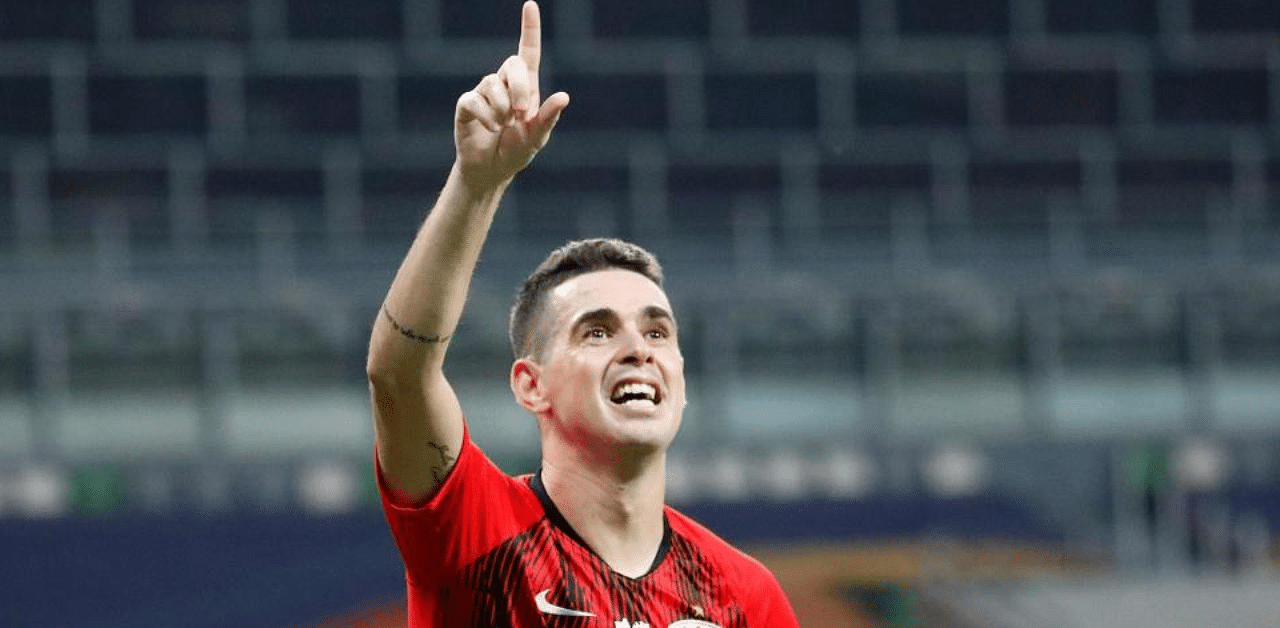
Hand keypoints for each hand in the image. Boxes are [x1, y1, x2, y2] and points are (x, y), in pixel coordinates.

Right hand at [454, 1, 569, 192]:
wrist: (492, 170)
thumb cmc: (517, 151)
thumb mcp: (537, 136)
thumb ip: (548, 117)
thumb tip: (564, 96)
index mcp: (526, 87)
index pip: (528, 52)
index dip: (529, 29)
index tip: (530, 5)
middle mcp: (503, 84)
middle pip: (511, 64)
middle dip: (519, 87)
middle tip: (521, 113)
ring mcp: (483, 92)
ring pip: (491, 84)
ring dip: (502, 109)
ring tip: (503, 126)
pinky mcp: (466, 104)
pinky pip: (474, 100)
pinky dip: (486, 117)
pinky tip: (491, 129)